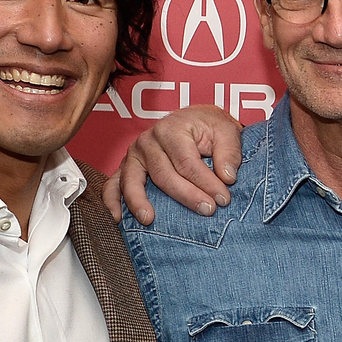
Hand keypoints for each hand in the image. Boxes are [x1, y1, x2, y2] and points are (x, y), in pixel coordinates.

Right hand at [100, 105, 244, 224]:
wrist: (194, 122)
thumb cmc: (208, 128)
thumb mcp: (226, 131)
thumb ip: (229, 152)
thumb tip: (227, 177)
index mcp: (171, 129)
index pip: (187, 162)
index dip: (206, 183)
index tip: (223, 199)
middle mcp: (148, 141)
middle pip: (163, 174)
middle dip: (186, 195)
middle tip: (207, 210)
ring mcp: (134, 155)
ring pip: (132, 180)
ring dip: (138, 201)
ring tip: (149, 220)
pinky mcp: (127, 167)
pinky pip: (113, 184)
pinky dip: (111, 201)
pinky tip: (117, 218)